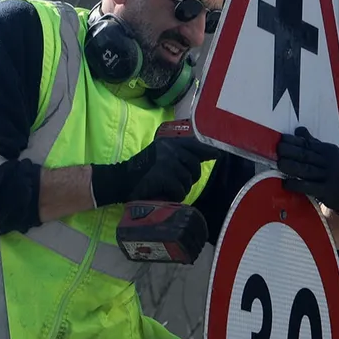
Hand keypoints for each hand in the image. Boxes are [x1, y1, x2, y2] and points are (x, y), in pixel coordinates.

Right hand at [91, 134, 219, 205]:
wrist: (121, 180)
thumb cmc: (141, 171)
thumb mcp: (159, 155)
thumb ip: (179, 154)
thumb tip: (208, 155)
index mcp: (169, 143)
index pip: (194, 145)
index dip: (206, 151)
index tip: (217, 155)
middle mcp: (170, 149)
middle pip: (194, 166)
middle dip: (191, 177)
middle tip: (180, 184)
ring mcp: (167, 162)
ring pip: (188, 180)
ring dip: (181, 189)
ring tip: (169, 190)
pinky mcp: (165, 176)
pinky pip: (180, 190)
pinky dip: (174, 196)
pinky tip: (165, 195)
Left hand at [276, 127, 338, 214]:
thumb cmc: (334, 171)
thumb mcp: (327, 155)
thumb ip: (312, 143)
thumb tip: (299, 130)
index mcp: (328, 151)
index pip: (308, 144)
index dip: (293, 141)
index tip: (281, 139)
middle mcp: (329, 162)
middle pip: (306, 155)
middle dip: (290, 151)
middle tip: (278, 149)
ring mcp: (329, 176)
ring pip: (306, 170)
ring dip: (291, 166)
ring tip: (279, 163)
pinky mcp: (327, 190)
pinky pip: (309, 187)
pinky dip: (297, 184)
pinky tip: (286, 183)